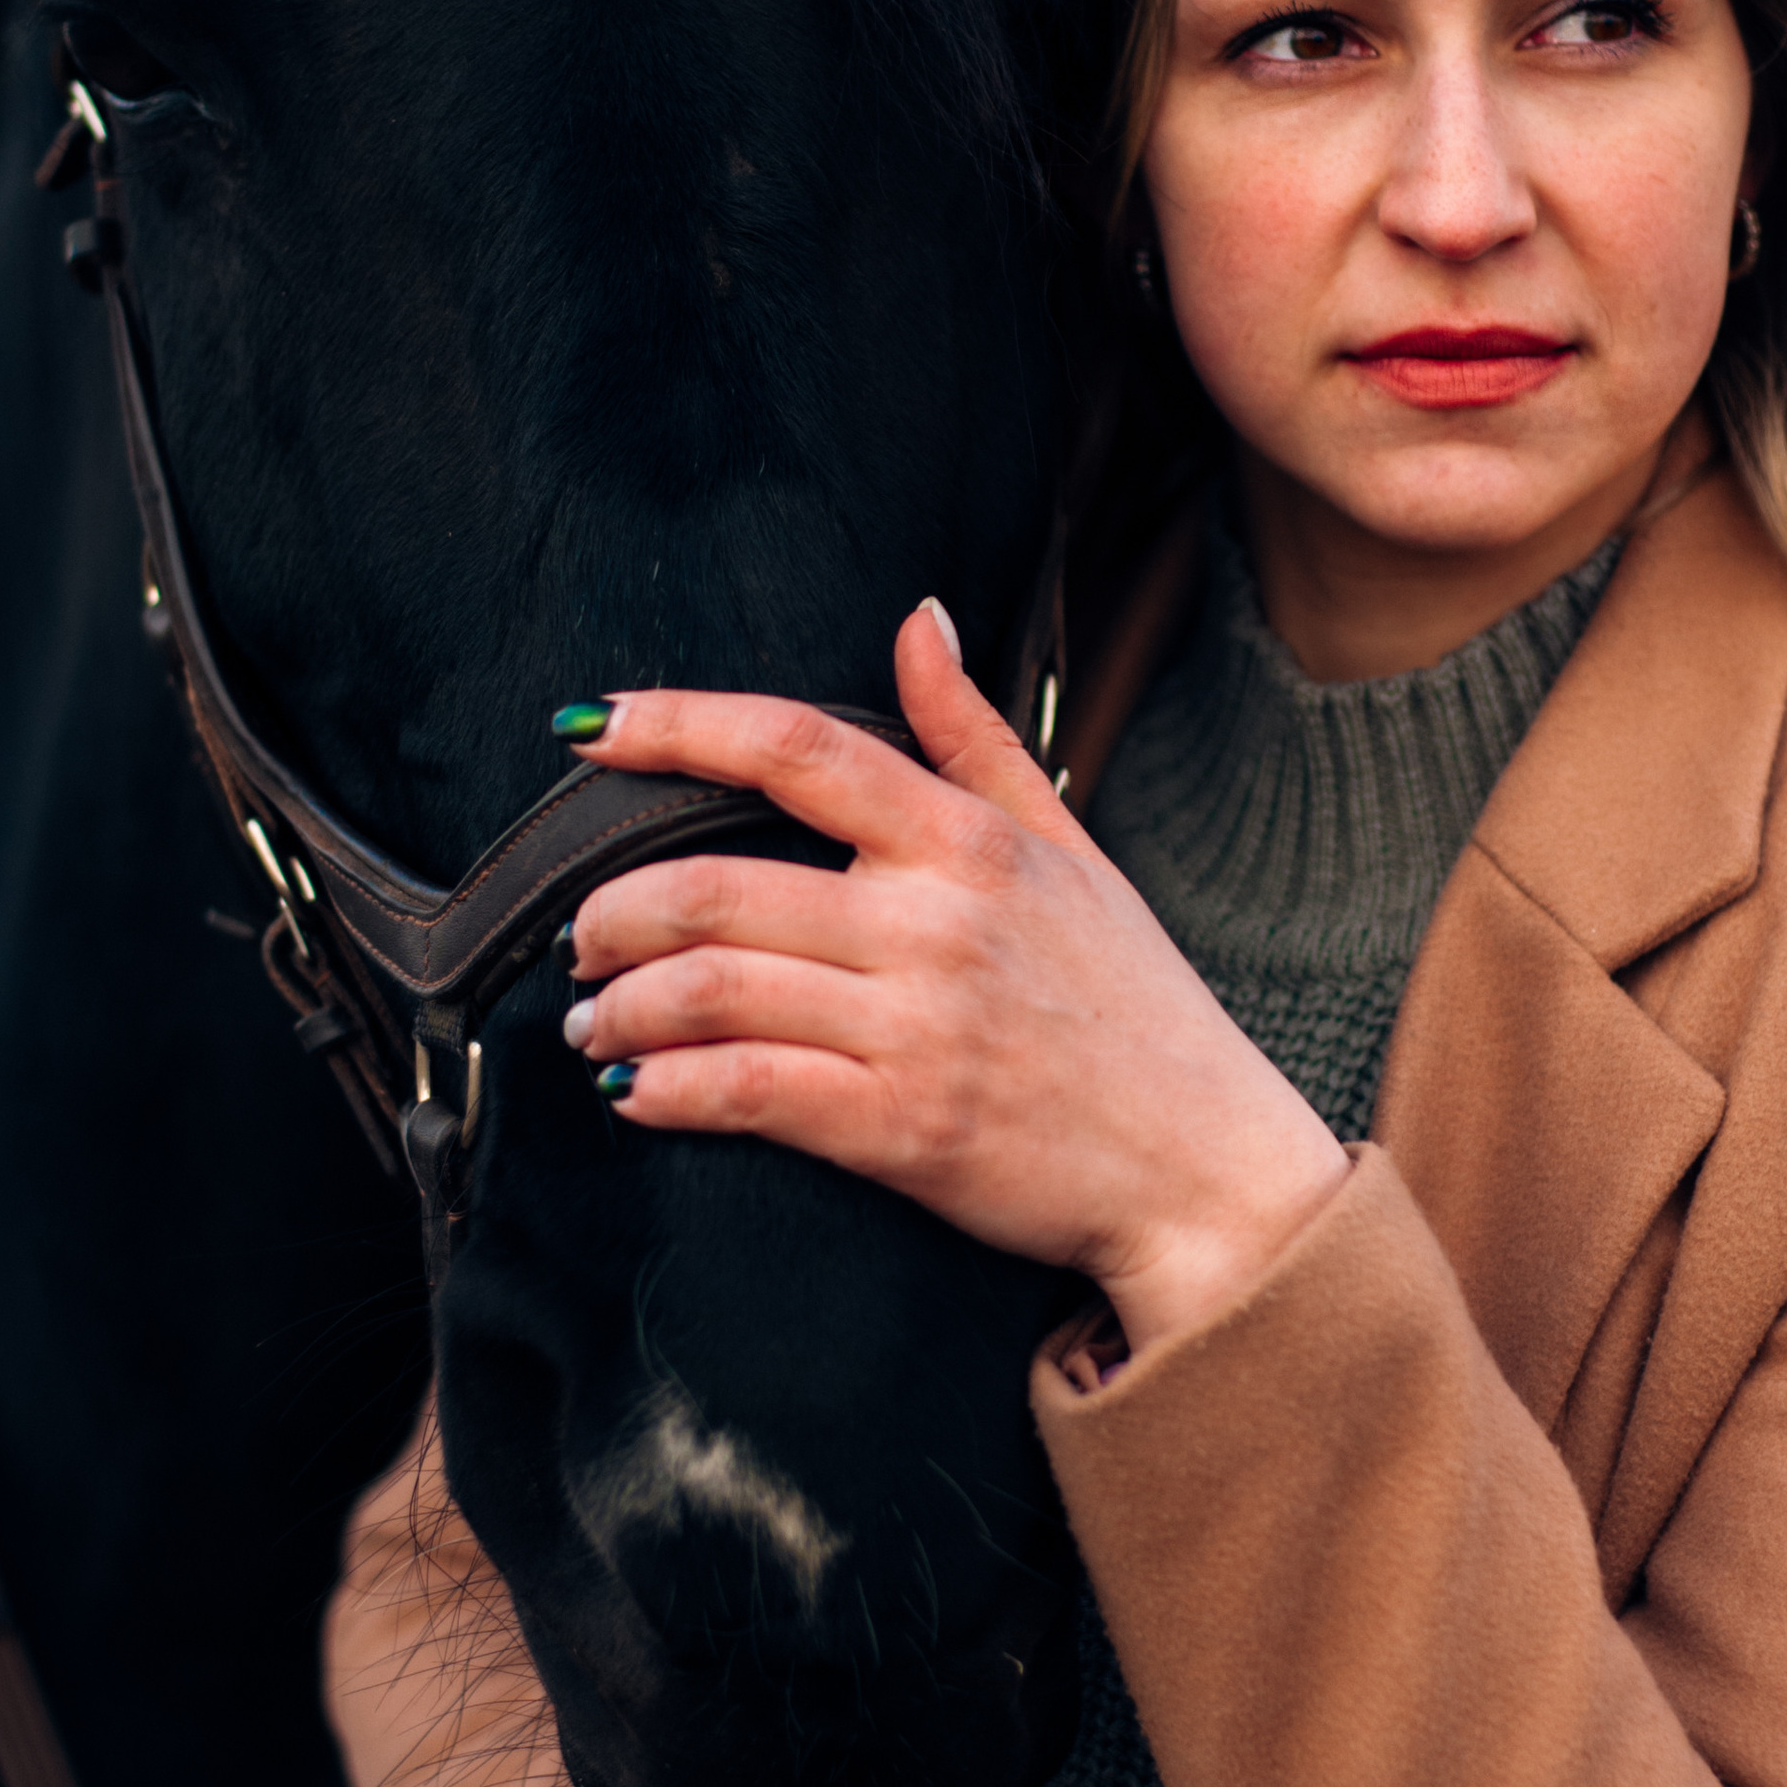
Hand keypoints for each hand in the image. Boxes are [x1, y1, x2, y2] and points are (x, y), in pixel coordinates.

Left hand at [555, 606, 1349, 1351]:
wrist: (1204, 1168)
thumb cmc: (1135, 1006)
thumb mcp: (1071, 845)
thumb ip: (974, 735)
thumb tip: (918, 619)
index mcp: (967, 843)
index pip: (796, 748)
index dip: (675, 725)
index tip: (589, 724)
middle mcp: (935, 923)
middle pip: (714, 884)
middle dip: (610, 914)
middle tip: (582, 938)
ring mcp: (915, 1028)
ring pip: (710, 992)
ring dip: (620, 1008)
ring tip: (596, 1021)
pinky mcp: (901, 1130)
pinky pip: (745, 1093)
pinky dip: (664, 1091)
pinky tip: (633, 1093)